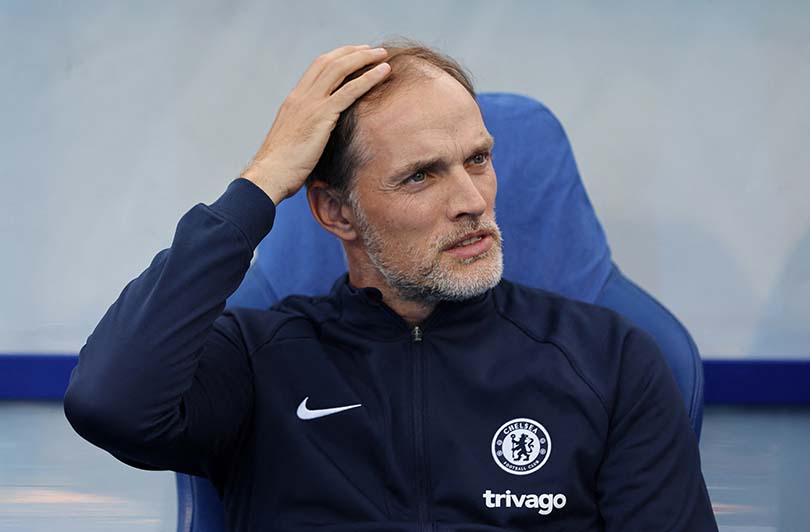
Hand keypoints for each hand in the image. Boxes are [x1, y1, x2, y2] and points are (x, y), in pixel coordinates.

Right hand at [241, 45, 390, 204]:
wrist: (270, 174)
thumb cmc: (281, 166)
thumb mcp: (295, 139)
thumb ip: (308, 128)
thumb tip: (321, 133)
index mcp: (294, 99)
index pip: (318, 67)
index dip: (338, 57)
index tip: (355, 54)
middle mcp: (301, 96)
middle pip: (330, 62)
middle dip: (354, 52)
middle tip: (373, 50)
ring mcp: (311, 104)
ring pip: (340, 70)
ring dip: (364, 59)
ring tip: (382, 55)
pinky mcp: (321, 116)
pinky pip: (349, 91)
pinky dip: (368, 78)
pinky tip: (383, 73)